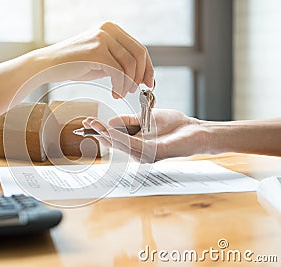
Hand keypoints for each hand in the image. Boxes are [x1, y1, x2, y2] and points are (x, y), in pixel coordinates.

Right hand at [36, 21, 153, 97]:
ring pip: (130, 65)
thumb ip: (119, 61)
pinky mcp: (96, 52)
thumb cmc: (74, 64)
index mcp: (112, 29)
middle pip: (139, 55)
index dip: (148, 67)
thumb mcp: (101, 58)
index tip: (149, 83)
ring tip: (120, 93)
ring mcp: (102, 39)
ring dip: (128, 84)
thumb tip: (141, 75)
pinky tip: (114, 93)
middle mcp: (109, 30)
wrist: (49, 65)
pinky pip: (118, 72)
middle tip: (136, 90)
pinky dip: (120, 86)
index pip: (139, 48)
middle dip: (141, 76)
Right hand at [82, 109, 209, 162]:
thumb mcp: (146, 118)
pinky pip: (134, 144)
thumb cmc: (174, 125)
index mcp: (136, 144)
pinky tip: (111, 131)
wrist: (195, 130)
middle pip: (114, 143)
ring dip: (106, 135)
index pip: (113, 138)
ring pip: (121, 145)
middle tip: (86, 123)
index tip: (87, 122)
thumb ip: (128, 121)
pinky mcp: (154, 153)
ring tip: (95, 125)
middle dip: (99, 133)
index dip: (100, 131)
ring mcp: (146, 155)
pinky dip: (120, 137)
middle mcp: (138, 152)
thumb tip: (110, 122)